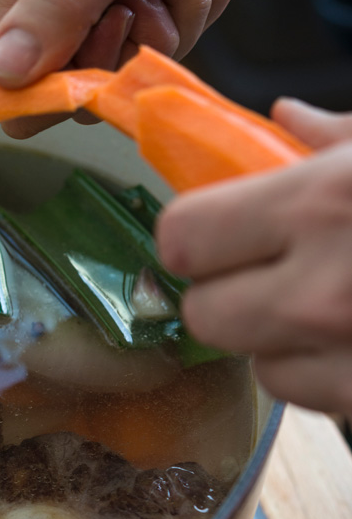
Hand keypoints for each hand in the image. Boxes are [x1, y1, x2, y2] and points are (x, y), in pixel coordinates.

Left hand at [155, 101, 351, 417]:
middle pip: (204, 316)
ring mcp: (344, 355)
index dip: (195, 236)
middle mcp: (319, 292)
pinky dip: (328, 377)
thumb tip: (284, 119)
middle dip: (229, 295)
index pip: (182, 238)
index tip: (218, 231)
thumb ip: (335, 139)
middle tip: (271, 273)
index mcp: (320, 204)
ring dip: (280, 343)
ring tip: (331, 309)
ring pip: (259, 367)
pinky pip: (312, 400)